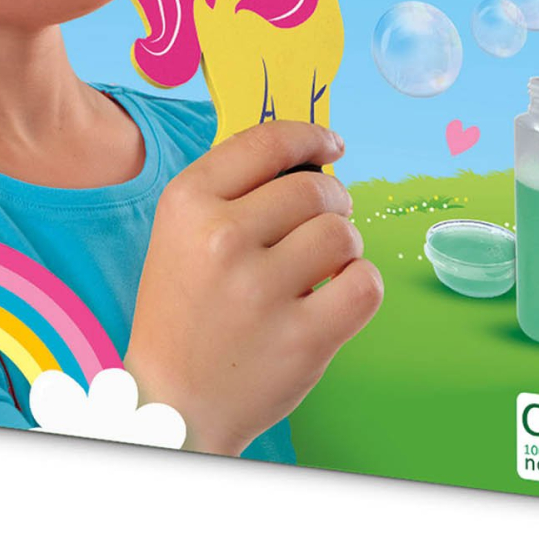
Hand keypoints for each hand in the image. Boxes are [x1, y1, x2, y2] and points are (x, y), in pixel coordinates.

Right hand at [125, 122, 382, 456]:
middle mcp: (222, 239)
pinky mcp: (302, 338)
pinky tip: (337, 294)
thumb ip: (235, 188)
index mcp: (187, 204)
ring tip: (322, 266)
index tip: (332, 144)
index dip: (311, 136)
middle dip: (331, 200)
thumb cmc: (187, 309)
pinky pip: (365, 283)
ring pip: (342, 232)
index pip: (269, 142)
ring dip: (344, 245)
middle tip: (323, 221)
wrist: (173, 403)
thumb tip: (310, 152)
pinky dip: (361, 284)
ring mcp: (262, 291)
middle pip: (314, 188)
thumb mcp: (182, 232)